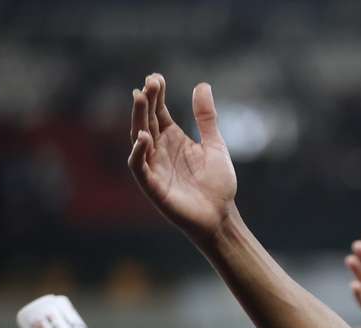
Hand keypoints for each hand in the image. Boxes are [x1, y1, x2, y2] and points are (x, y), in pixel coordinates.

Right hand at [126, 74, 237, 239]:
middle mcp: (159, 150)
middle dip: (146, 101)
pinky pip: (139, 167)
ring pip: (139, 139)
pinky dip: (139, 152)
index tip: (156, 77)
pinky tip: (144, 137)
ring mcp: (154, 167)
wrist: (221, 216)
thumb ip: (206, 118)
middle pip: (147, 121)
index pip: (159, 112)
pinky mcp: (152, 186)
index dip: (157, 95)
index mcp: (173, 139)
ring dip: (138, 119)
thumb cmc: (217, 184)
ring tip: (140, 98)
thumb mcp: (214, 145)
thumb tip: (202, 85)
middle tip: (149, 82)